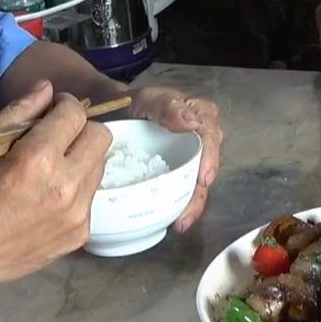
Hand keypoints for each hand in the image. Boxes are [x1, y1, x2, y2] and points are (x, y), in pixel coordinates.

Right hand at [0, 81, 111, 306]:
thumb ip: (18, 112)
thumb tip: (49, 88)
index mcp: (37, 160)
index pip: (75, 114)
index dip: (63, 105)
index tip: (51, 110)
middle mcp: (64, 187)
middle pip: (101, 137)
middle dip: (80, 129)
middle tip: (56, 136)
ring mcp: (76, 215)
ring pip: (99, 166)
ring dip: (80, 158)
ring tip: (50, 168)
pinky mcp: (79, 235)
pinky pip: (90, 197)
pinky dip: (75, 188)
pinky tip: (47, 196)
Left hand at [131, 85, 222, 232]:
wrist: (109, 114)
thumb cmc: (132, 103)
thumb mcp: (148, 98)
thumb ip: (168, 105)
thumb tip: (192, 122)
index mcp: (200, 115)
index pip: (211, 135)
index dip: (210, 158)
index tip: (203, 180)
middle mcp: (199, 139)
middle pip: (208, 167)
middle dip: (200, 194)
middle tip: (186, 214)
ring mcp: (188, 158)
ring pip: (197, 184)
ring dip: (191, 206)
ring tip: (179, 224)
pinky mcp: (175, 172)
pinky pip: (182, 190)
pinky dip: (178, 206)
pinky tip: (171, 221)